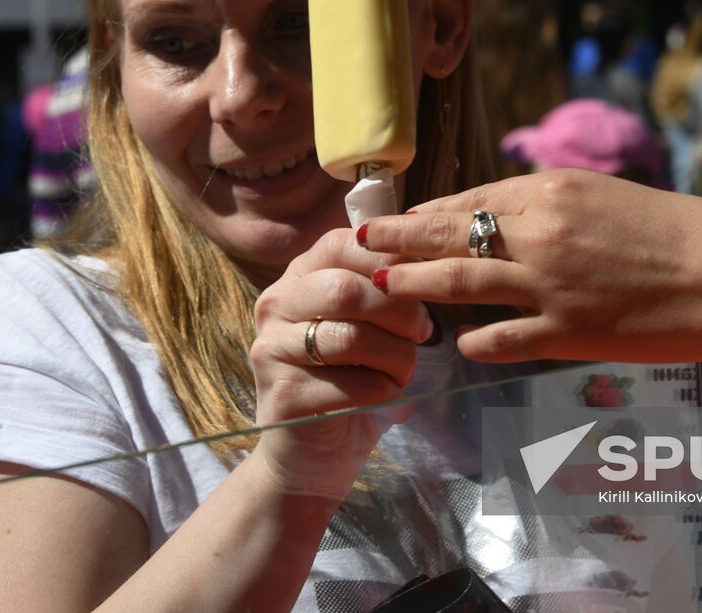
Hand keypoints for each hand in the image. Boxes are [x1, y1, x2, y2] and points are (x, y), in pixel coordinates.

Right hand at [249, 228, 431, 497]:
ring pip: (350, 337)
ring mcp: (271, 351)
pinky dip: (383, 391)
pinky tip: (386, 398)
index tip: (421, 288)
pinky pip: (350, 386)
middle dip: (399, 312)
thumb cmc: (349, 382)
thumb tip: (430, 263)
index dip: (390, 261)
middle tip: (422, 334)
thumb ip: (383, 292)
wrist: (311, 457)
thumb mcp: (365, 326)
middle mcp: (275, 305)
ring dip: (395, 356)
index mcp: (298, 278)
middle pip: (346, 290)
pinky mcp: (282, 396)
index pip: (343, 244)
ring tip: (402, 372)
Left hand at [361, 169, 701, 364]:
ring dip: (413, 286)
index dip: (428, 211)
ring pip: (458, 285)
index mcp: (553, 191)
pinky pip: (499, 339)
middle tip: (360, 242)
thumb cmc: (677, 229)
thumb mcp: (607, 194)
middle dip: (399, 240)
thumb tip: (507, 210)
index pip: (471, 198)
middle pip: (450, 236)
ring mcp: (548, 286)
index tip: (400, 217)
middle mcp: (540, 233)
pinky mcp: (565, 333)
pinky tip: (456, 344)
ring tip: (380, 287)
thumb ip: (553, 203)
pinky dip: (472, 342)